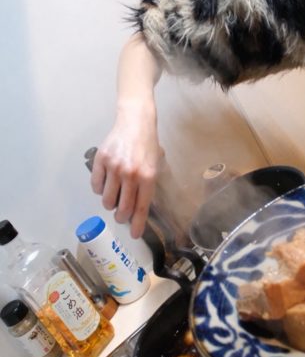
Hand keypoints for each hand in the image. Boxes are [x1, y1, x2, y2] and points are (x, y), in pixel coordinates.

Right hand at [91, 103, 163, 238]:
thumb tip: (139, 207)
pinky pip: (96, 186)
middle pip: (122, 208)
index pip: (141, 208)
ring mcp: (114, 167)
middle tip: (122, 215)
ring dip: (110, 204)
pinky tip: (106, 184)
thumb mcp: (156, 164)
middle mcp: (131, 174)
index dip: (137, 224)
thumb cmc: (148, 144)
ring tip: (114, 197)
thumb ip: (148, 184)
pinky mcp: (101, 161)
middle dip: (122, 217)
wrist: (135, 121)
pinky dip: (99, 190)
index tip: (135, 235)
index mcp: (148, 176)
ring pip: (107, 200)